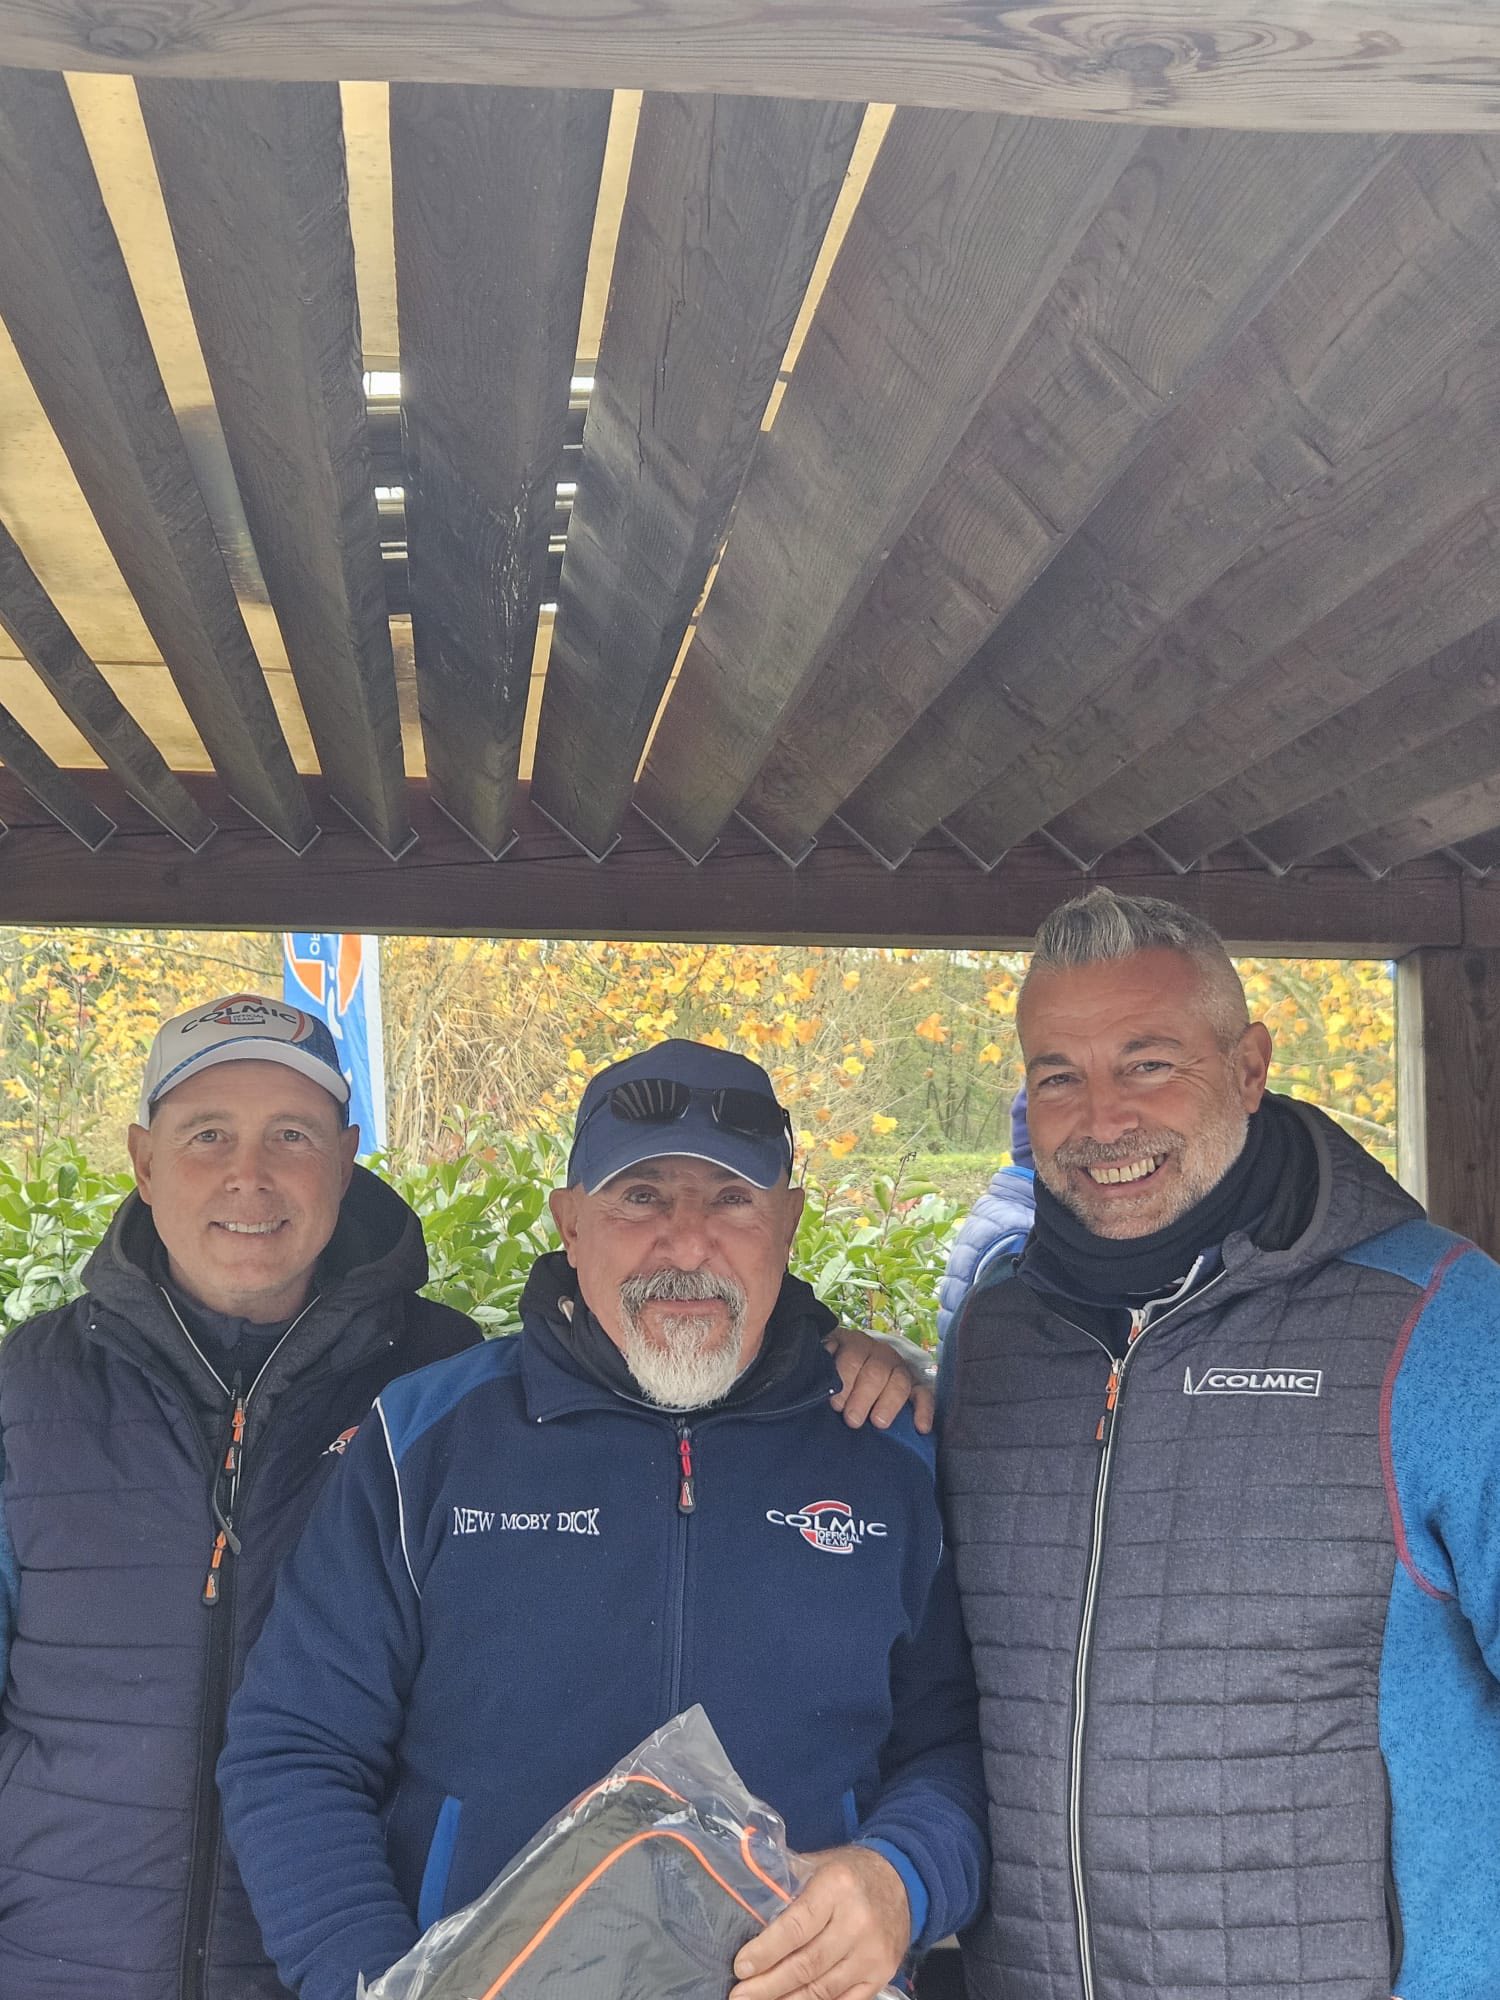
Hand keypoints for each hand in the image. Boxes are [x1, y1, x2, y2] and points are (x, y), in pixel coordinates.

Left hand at [730, 1845, 909, 1999]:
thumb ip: (782, 1881)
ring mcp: (873, 1953)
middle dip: (768, 1984)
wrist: (902, 1880)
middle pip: (807, 1964)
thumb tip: (742, 1897)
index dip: (766, 1951)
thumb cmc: (849, 1872)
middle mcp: (858, 1922)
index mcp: (837, 1887)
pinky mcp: (882, 1975)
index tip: (741, 1966)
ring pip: (823, 1989)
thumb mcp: (817, 1864)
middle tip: (739, 1995)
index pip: (796, 1927)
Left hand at [825, 1328, 934, 1433]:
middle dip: (863, 1397)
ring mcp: (899, 1367)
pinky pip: (925, 1394)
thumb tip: (819, 1377)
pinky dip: (925, 1410)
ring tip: (878, 1423)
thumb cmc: (833, 1373)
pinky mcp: (916, 1384)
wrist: (854, 1368)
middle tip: (853, 1421)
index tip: (836, 1405)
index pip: (852, 1358)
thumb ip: (821, 1368)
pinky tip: (921, 1428)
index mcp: (854, 1344)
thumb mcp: (824, 1363)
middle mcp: (879, 1353)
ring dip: (889, 1403)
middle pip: (876, 1371)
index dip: (844, 1381)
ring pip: (900, 1381)